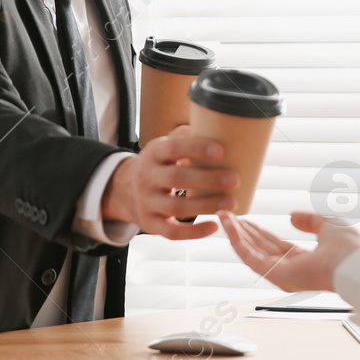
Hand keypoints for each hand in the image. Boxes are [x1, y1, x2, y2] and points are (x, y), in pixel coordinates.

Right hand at [102, 129, 233, 239]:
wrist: (125, 190)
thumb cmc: (160, 164)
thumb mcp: (165, 147)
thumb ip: (187, 137)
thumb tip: (223, 126)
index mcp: (153, 153)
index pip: (173, 148)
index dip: (196, 149)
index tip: (221, 151)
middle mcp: (146, 177)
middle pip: (176, 178)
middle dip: (207, 179)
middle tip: (234, 179)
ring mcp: (147, 202)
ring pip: (176, 207)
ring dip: (206, 205)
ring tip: (232, 202)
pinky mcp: (150, 224)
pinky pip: (172, 232)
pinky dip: (194, 232)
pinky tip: (214, 226)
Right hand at [218, 210, 359, 292]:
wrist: (352, 262)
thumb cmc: (348, 247)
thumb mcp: (328, 224)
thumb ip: (310, 220)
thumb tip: (291, 216)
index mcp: (303, 260)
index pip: (274, 245)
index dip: (258, 231)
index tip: (244, 219)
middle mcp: (289, 269)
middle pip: (259, 248)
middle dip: (241, 231)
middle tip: (226, 216)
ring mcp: (280, 274)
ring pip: (250, 252)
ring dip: (235, 234)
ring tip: (223, 217)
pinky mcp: (274, 275)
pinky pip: (250, 257)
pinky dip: (237, 241)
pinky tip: (229, 226)